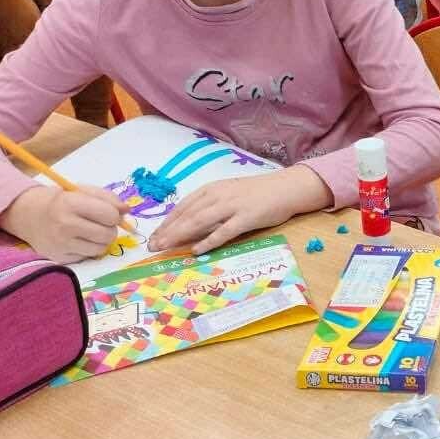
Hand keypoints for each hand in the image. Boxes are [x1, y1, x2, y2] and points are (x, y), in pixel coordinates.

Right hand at [0, 183, 126, 263]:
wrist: (28, 215)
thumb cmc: (60, 200)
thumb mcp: (81, 190)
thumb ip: (107, 198)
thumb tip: (127, 211)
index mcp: (70, 204)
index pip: (109, 215)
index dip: (114, 214)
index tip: (107, 213)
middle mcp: (65, 225)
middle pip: (108, 234)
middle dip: (110, 228)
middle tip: (100, 223)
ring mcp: (61, 244)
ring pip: (100, 249)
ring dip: (101, 240)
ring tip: (91, 231)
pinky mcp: (60, 258)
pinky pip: (87, 256)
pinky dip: (88, 248)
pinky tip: (78, 240)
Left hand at [148, 166, 330, 253]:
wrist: (286, 188)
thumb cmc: (258, 193)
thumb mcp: (230, 194)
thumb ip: (212, 206)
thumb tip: (191, 224)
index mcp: (212, 189)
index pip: (184, 206)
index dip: (167, 221)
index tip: (154, 236)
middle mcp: (219, 196)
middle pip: (187, 215)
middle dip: (167, 231)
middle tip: (153, 246)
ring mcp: (232, 206)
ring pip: (200, 221)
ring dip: (180, 235)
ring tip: (166, 247)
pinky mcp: (246, 218)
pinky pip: (224, 231)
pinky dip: (209, 241)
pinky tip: (196, 250)